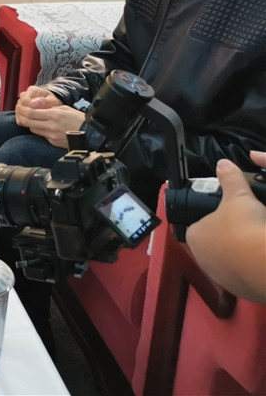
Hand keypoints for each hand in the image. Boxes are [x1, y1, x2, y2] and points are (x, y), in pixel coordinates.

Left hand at [14, 86, 83, 148]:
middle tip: (20, 113)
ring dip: (30, 123)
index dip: (23, 110)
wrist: (91, 134)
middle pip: (28, 122)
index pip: (31, 112)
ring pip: (33, 129)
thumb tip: (36, 105)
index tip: (20, 107)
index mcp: (54, 115)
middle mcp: (51, 125)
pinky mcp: (53, 142)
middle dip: (22, 116)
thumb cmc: (79, 119)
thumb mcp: (65, 108)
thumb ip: (50, 107)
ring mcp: (51, 135)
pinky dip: (39, 130)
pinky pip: (41, 135)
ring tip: (32, 119)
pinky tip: (42, 126)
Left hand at [185, 152, 265, 302]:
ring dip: (240, 254)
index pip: (199, 225)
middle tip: (248, 226)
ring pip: (229, 261)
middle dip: (229, 236)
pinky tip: (261, 257)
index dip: (215, 218)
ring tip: (257, 241)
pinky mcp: (239, 291)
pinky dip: (252, 268)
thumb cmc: (246, 227)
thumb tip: (223, 163)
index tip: (231, 214)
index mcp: (194, 236)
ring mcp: (219, 278)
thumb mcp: (240, 197)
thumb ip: (230, 179)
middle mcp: (201, 259)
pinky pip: (244, 276)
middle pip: (214, 243)